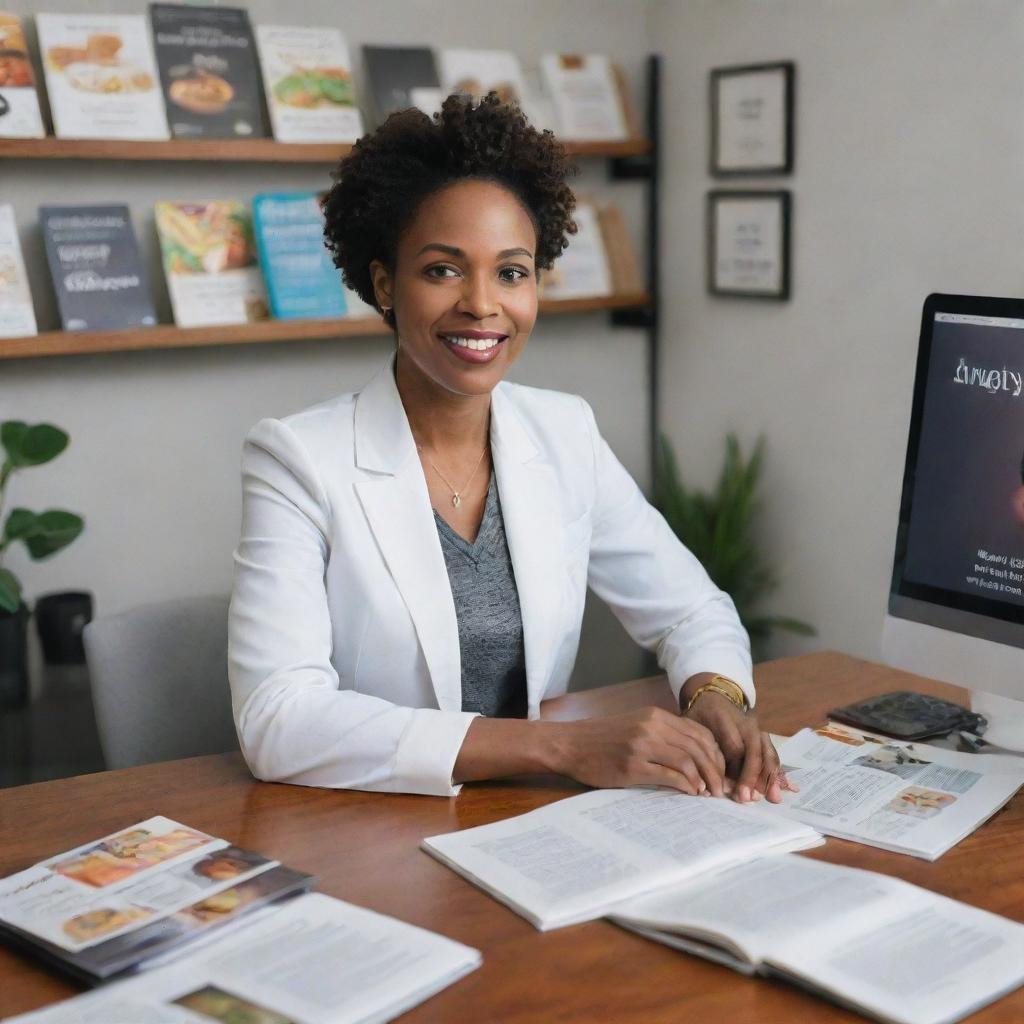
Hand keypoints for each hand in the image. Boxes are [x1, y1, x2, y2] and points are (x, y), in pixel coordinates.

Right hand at [550, 707, 727, 795]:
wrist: (569, 744)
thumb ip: (662, 735)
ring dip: (703, 780)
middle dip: (715, 770)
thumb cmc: (602, 739)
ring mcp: (642, 745)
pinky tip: (690, 793)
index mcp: (655, 715)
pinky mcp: (632, 766)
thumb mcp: (635, 726)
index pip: (699, 733)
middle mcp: (651, 726)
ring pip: (688, 761)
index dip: (716, 754)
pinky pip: (670, 776)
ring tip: (707, 793)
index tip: (720, 771)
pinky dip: (686, 786)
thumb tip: (695, 758)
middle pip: (698, 747)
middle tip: (720, 789)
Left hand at [683, 692, 797, 803]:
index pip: (734, 747)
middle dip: (753, 777)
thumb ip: (700, 748)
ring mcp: (758, 729)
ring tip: (773, 797)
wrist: (714, 697)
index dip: (734, 769)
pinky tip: (786, 787)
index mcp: (724, 718)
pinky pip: (772, 754)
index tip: (730, 789)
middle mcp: (746, 723)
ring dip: (770, 777)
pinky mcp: (764, 736)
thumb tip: (707, 781)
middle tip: (749, 798)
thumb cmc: (700, 716)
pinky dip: (778, 771)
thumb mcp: (692, 725)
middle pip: (754, 751)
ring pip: (767, 753)